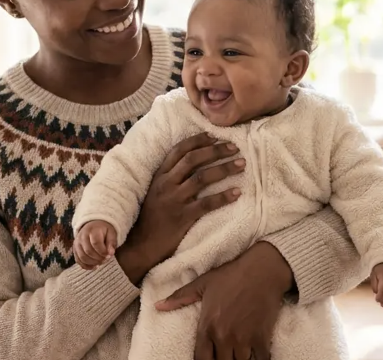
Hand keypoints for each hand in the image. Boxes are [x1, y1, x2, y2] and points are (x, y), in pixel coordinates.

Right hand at [74, 221, 116, 269]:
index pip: (96, 243)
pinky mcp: (74, 249)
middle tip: (106, 260)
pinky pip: (78, 260)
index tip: (109, 255)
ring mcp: (77, 243)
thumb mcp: (111, 233)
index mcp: (92, 230)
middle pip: (88, 251)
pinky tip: (94, 266)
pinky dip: (86, 266)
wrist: (93, 227)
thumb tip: (110, 253)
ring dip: (93, 263)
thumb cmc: (103, 231)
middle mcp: (82, 236)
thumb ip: (111, 243)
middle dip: (98, 258)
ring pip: (82, 257)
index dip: (103, 251)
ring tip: (101, 262)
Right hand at [115, 133, 245, 283]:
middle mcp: (166, 184)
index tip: (215, 135)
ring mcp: (174, 200)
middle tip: (234, 147)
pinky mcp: (182, 217)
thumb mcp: (156, 193)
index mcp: (160, 176)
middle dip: (215, 150)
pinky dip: (224, 197)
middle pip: (193, 159)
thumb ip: (171, 178)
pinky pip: (207, 204)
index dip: (198, 141)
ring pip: (202, 178)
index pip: (179, 150)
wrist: (141, 246)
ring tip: (241, 165)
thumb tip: (193, 164)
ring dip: (224, 169)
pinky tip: (237, 193)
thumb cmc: (152, 219)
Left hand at [156, 242, 292, 359]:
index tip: (208, 356)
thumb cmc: (231, 275)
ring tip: (237, 351)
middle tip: (223, 352)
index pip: (201, 358)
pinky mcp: (261, 338)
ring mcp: (244, 339)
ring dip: (238, 359)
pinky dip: (257, 359)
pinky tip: (254, 354)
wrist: (261, 269)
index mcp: (207, 325)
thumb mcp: (202, 283)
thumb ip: (179, 298)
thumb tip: (158, 306)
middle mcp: (224, 336)